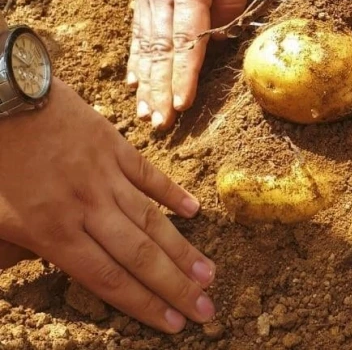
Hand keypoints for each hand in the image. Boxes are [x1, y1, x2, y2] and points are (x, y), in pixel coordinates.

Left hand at [0, 79, 216, 332]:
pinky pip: (148, 175)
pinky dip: (171, 193)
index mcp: (54, 232)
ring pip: (151, 220)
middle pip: (140, 256)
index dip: (144, 304)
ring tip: (209, 273)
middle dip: (176, 288)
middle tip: (208, 310)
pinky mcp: (112, 146)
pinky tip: (193, 211)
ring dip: (182, 250)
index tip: (174, 325)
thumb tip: (45, 272)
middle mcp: (88, 209)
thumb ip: (21, 251)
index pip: (108, 279)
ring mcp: (104, 176)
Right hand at [127, 0, 256, 129]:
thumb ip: (233, 0)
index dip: (184, 74)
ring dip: (146, 83)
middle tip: (161, 123)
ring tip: (146, 113)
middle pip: (160, 50)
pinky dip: (136, 60)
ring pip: (145, 46)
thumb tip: (222, 36)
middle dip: (161, 89)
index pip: (187, 38)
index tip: (182, 103)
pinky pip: (138, 32)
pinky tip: (134, 82)